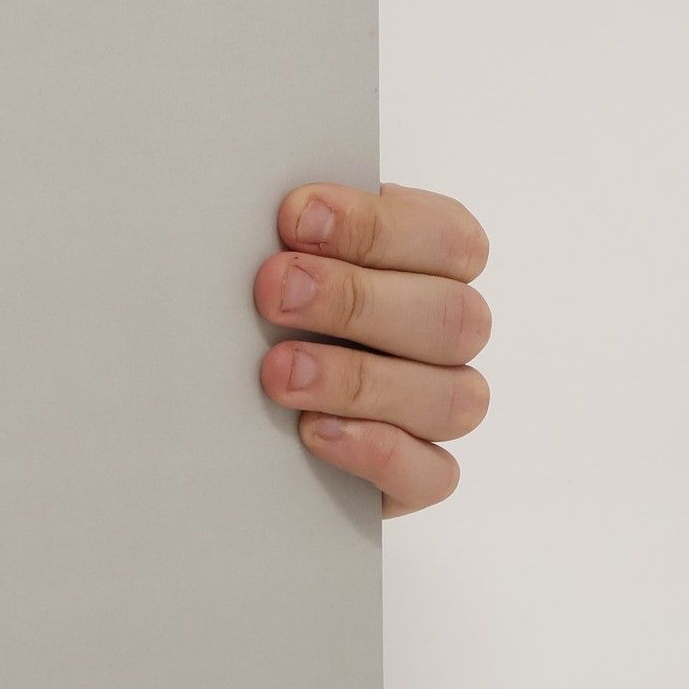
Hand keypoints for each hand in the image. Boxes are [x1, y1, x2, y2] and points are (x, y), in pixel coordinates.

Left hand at [255, 183, 489, 516]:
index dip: (376, 228)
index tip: (294, 219)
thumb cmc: (270, 301)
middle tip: (274, 292)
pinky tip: (314, 431)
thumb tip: (277, 214)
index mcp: (432, 260)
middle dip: (356, 301)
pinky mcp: (419, 473)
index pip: (447, 238)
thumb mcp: (280, 253)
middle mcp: (449, 332)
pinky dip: (376, 451)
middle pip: (452, 318)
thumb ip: (293, 234)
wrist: (236, 402)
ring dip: (359, 380)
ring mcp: (440, 405)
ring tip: (279, 372)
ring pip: (452, 398)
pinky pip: (432, 473)